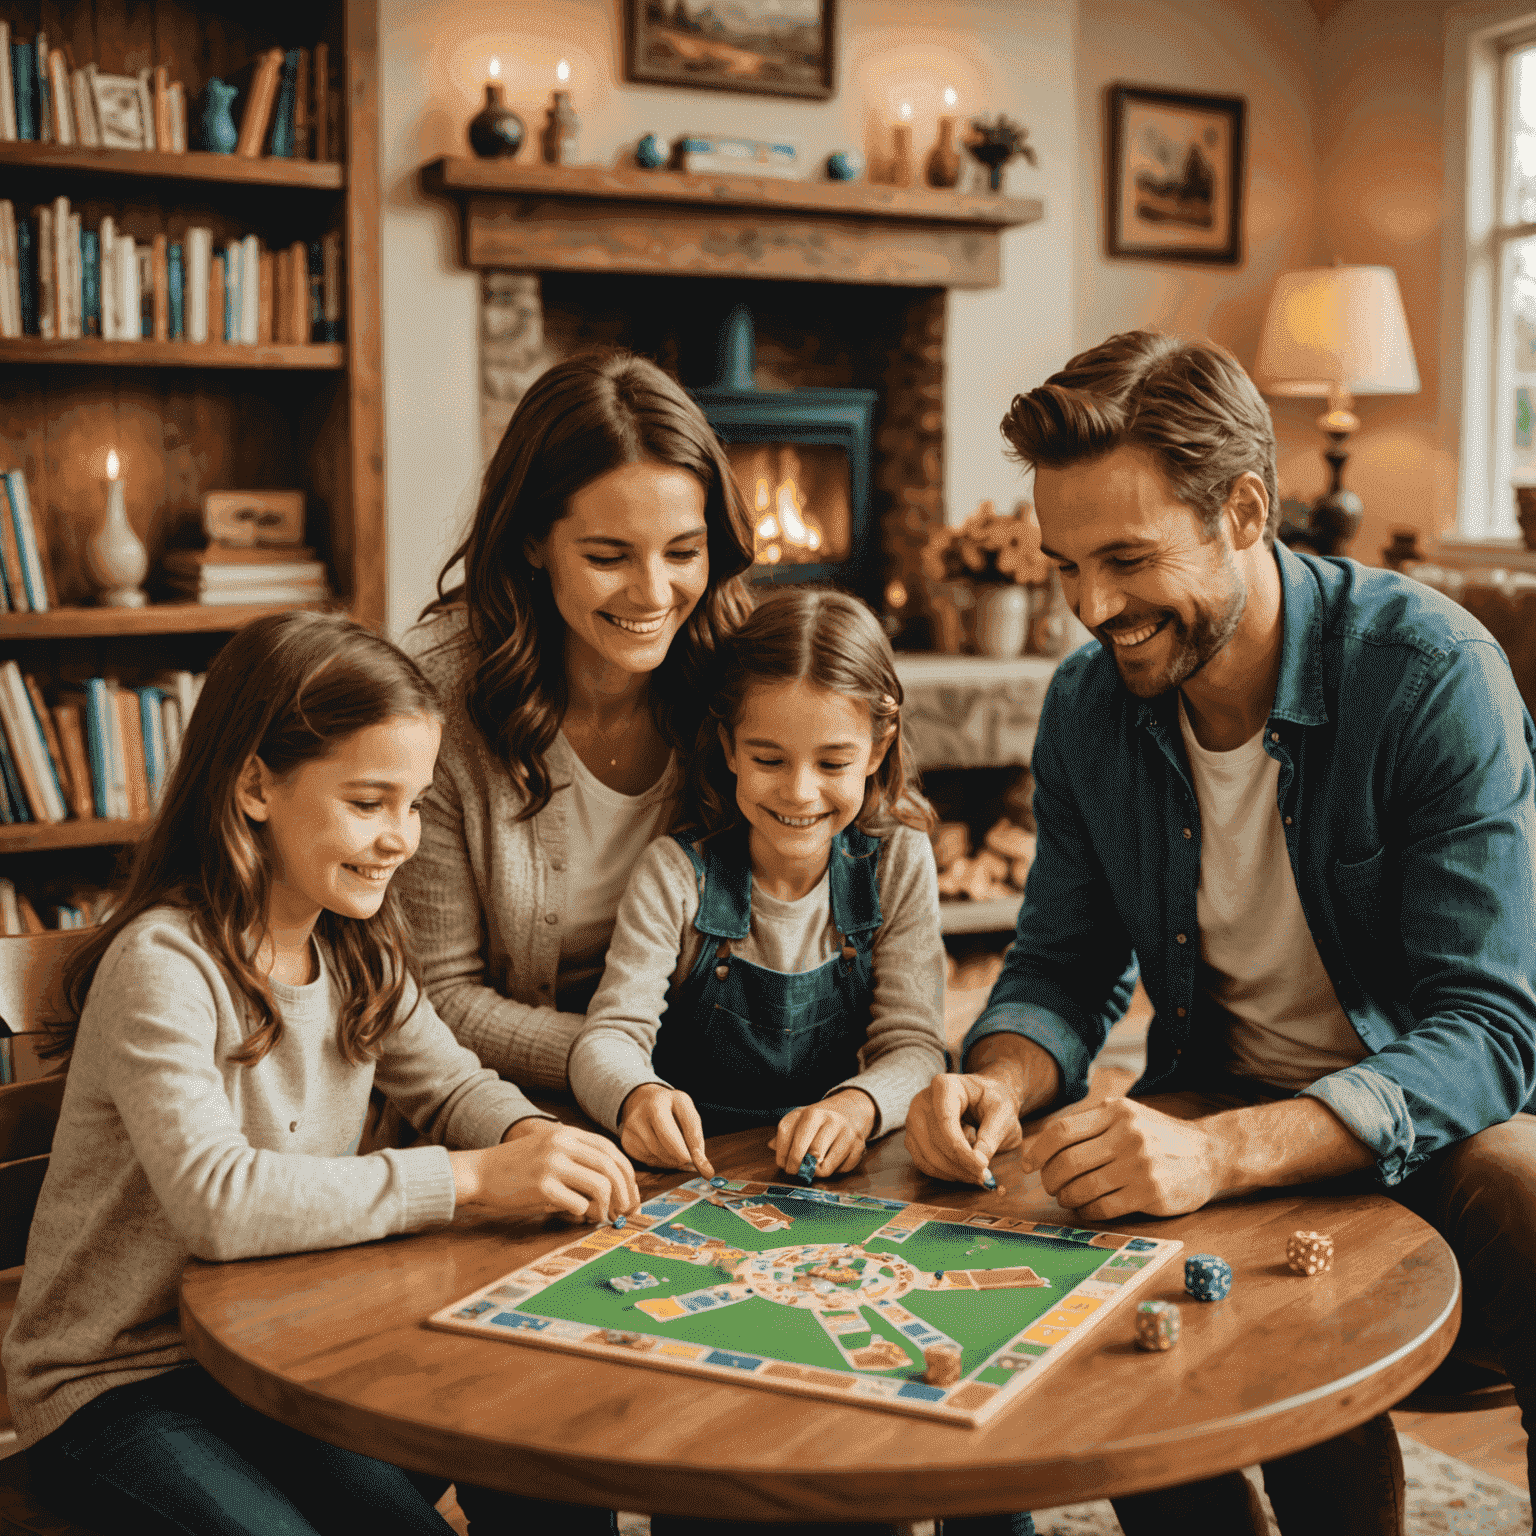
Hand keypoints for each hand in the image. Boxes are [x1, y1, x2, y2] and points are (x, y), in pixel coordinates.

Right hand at [449, 1118, 639, 1224]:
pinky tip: (575, 1215)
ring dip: (605, 1206)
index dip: (627, 1174)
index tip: (631, 1194)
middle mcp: (563, 1144)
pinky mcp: (543, 1186)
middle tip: (624, 1211)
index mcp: (567, 1134)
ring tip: (598, 1215)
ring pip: (601, 1186)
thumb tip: (612, 1186)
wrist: (479, 1173)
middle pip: (611, 1168)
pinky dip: (582, 1213)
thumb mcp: (549, 1150)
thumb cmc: (516, 1167)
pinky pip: (578, 1204)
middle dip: (625, 1193)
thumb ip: (577, 1159)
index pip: (611, 1150)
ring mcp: (553, 1164)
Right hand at [618, 1084, 713, 1177]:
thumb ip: (697, 1140)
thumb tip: (706, 1170)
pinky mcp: (626, 1140)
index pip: (683, 1123)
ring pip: (656, 1153)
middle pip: (666, 1140)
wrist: (642, 1102)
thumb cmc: (671, 1111)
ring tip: (675, 1154)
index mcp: (666, 1099)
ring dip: (670, 1161)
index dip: (691, 1147)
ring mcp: (633, 1125)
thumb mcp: (687, 1115)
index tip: (701, 1164)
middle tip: (687, 1161)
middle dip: (680, 1156)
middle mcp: (647, 1109)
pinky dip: (658, 1161)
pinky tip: (661, 1152)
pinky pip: (646, 1160)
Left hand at [770, 1090, 875, 1176]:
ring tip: (814, 1166)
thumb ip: (784, 1135)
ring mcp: (847, 1132)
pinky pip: (841, 1170)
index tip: (783, 1163)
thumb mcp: (799, 1121)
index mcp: (811, 1113)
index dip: (782, 1155)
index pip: (789, 1135)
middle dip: (799, 1167)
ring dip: (816, 1172)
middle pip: (810, 1154)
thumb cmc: (817, 1122)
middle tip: (796, 1170)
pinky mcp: (859, 1146)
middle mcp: (830, 1120)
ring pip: (824, 1167)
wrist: (849, 1111)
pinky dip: (834, 1171)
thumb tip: (771, 1145)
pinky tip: (832, 1161)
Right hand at [905, 1072, 1024, 1185]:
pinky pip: (922, 1162)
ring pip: (926, 1154)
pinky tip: (962, 1173)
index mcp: (945, 1085)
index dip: (961, 1147)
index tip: (982, 1166)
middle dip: (960, 1163)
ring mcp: (914, 1118)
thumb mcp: (1003, 1113)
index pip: (946, 1120)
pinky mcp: (914, 1136)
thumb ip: (991, 1136)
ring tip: (976, 1174)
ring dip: (952, 1171)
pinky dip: (943, 1173)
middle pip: (935, 1139)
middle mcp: (923, 1100)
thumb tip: (978, 1162)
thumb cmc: (993, 1101)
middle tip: (984, 1176)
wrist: (985, 1098)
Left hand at [1024, 1097, 1220, 1219]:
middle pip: (1068, 1161)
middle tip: (1049, 1186)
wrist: (1210, 1154)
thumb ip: (1093, 1123)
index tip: (1028, 1165)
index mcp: (1115, 1112)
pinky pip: (1104, 1207)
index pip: (1062, 1131)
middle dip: (1050, 1178)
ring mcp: (1140, 1165)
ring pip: (1083, 1187)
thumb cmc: (1158, 1136)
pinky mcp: (1150, 1193)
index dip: (1038, 1150)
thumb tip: (1045, 1145)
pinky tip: (1087, 1209)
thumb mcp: (1128, 1115)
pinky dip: (1087, 1211)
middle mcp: (1127, 1136)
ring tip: (1067, 1198)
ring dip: (1067, 1197)